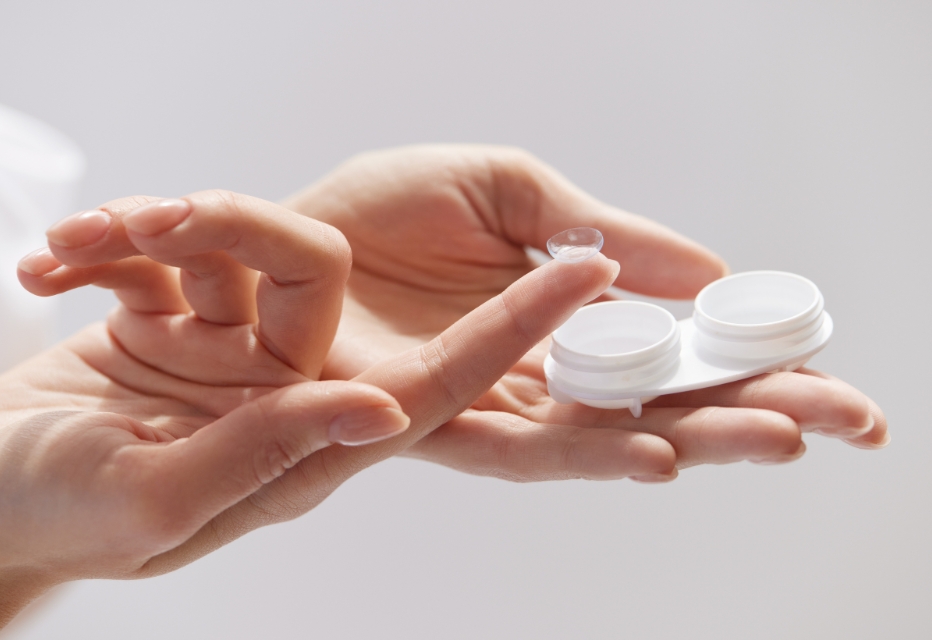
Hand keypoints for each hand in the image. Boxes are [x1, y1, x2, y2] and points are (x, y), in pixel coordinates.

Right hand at [2, 189, 617, 621]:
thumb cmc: (52, 513)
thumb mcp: (155, 495)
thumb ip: (271, 452)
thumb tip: (380, 415)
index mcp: (311, 444)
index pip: (441, 381)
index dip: (517, 328)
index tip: (590, 267)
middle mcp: (296, 393)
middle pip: (397, 321)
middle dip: (470, 288)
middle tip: (568, 235)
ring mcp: (244, 351)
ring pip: (282, 261)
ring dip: (220, 228)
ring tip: (126, 242)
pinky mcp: (191, 317)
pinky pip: (203, 255)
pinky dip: (150, 237)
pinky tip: (84, 254)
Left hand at [284, 145, 888, 481]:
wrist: (278, 234)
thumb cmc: (383, 210)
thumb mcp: (509, 187)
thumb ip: (602, 233)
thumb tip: (705, 271)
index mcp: (565, 316)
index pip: (678, 348)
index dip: (753, 358)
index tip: (829, 361)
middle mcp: (539, 372)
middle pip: (664, 406)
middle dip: (756, 411)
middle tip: (850, 418)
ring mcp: (492, 404)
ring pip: (610, 437)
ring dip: (698, 439)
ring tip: (779, 436)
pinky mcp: (435, 422)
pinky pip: (522, 444)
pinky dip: (592, 448)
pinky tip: (656, 450)